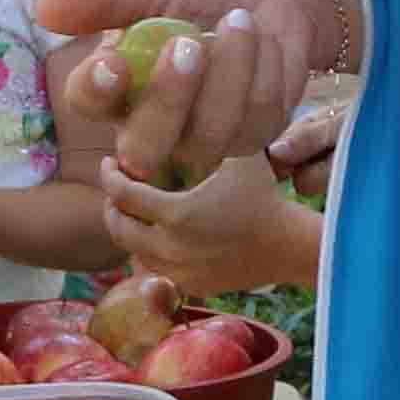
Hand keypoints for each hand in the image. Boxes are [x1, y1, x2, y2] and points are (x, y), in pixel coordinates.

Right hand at [35, 0, 326, 189]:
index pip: (87, 103)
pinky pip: (256, 119)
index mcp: (114, 86)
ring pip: (207, 137)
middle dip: (168, 100)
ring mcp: (201, 141)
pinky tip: (263, 43)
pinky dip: (263, 69)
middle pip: (143, 151)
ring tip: (239, 19)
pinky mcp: (250, 139)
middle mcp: (150, 125)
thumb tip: (44, 9)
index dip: (96, 91)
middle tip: (188, 42)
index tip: (112, 63)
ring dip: (230, 70)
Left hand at [100, 148, 319, 297]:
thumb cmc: (263, 195)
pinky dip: (150, 252)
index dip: (110, 175)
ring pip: (133, 252)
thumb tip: (175, 115)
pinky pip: (157, 270)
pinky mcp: (193, 285)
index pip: (122, 195)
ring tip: (135, 211)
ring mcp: (180, 272)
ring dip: (128, 230)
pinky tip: (159, 235)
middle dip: (112, 204)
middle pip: (118, 228)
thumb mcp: (234, 156)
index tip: (110, 162)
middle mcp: (170, 248)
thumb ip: (203, 138)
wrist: (289, 245)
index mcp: (175, 214)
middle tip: (117, 187)